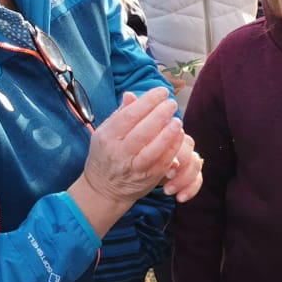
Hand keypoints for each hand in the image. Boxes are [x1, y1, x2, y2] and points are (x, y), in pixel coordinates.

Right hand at [70, 88, 198, 232]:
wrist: (103, 189)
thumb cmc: (105, 155)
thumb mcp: (104, 132)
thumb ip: (120, 114)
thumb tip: (132, 95)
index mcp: (107, 137)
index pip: (129, 115)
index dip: (148, 101)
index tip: (161, 91)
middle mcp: (119, 152)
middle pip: (142, 131)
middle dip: (160, 114)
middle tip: (171, 103)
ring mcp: (133, 167)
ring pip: (153, 149)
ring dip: (168, 133)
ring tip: (177, 121)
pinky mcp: (147, 177)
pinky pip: (162, 163)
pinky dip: (172, 149)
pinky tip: (179, 137)